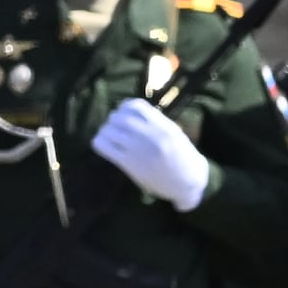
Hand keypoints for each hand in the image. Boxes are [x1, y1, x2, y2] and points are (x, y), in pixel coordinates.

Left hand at [87, 100, 211, 211]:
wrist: (188, 182)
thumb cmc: (182, 156)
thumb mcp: (174, 132)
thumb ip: (156, 121)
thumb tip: (130, 110)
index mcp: (163, 126)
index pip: (136, 106)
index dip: (125, 106)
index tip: (124, 112)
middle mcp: (150, 136)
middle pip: (119, 117)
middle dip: (114, 119)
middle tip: (114, 125)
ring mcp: (139, 150)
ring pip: (109, 130)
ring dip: (105, 130)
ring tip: (108, 136)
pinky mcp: (129, 164)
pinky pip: (104, 146)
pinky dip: (100, 142)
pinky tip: (105, 146)